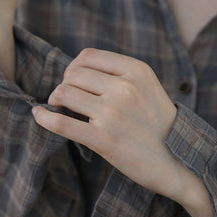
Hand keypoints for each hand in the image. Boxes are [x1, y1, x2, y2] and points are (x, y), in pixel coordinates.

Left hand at [32, 49, 213, 216]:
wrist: (177, 161)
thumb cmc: (158, 123)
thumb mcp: (147, 86)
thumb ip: (118, 73)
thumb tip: (75, 69)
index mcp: (136, 70)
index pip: (87, 56)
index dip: (74, 67)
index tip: (75, 82)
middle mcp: (124, 88)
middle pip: (72, 74)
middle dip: (64, 84)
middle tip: (67, 99)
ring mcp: (113, 114)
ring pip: (64, 94)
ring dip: (56, 100)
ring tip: (61, 109)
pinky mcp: (104, 140)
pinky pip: (63, 124)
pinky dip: (45, 118)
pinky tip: (39, 115)